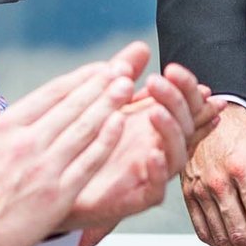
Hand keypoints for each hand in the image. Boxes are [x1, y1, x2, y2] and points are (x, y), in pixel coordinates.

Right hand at [0, 54, 143, 245]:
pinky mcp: (58, 194)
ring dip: (108, 105)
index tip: (99, 68)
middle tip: (123, 68)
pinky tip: (120, 124)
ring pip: (83, 129)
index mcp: (4, 129)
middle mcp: (26, 143)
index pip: (49, 95)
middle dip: (100, 85)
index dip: (78, 79)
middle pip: (71, 107)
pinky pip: (88, 163)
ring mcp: (44, 168)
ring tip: (127, 87)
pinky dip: (105, 141)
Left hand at [67, 62, 212, 244]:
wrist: (59, 186)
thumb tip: (141, 47)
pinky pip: (157, 189)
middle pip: (186, 125)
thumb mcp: (105, 105)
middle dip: (177, 102)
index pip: (185, 104)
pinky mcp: (138, 198)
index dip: (186, 88)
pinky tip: (150, 154)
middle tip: (158, 82)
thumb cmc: (86, 146)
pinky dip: (157, 171)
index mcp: (156, 125)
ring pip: (177, 155)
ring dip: (170, 131)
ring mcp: (152, 174)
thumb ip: (124, 78)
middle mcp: (160, 148)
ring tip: (155, 112)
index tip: (173, 69)